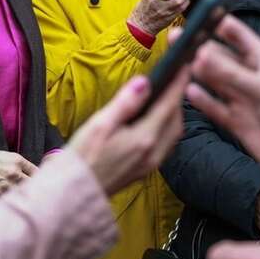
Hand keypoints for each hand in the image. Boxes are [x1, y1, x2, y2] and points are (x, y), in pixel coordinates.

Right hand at [0, 149, 37, 197]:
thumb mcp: (8, 156)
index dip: (40, 177)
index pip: (37, 171)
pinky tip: (13, 199)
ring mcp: (6, 184)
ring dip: (24, 195)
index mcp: (17, 160)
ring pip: (23, 193)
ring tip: (26, 197)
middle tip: (38, 192)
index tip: (42, 181)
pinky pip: (11, 198)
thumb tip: (35, 174)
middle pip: (33, 183)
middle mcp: (14, 172)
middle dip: (35, 187)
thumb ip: (22, 165)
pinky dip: (13, 199)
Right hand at [69, 29, 189, 193]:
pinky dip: (166, 127)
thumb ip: (125, 103)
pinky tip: (156, 121)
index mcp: (144, 139)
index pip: (169, 105)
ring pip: (173, 134)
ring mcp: (150, 164)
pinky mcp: (144, 170)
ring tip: (167, 95)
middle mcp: (153, 153)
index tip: (185, 65)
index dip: (178, 84)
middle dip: (178, 98)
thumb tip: (145, 82)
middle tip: (177, 77)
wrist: (74, 193)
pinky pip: (165, 144)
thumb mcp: (100, 124)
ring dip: (174, 113)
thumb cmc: (82, 157)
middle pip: (176, 120)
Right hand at [187, 14, 259, 188]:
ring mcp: (242, 99)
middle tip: (176, 39)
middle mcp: (249, 77)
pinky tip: (188, 92)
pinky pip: (214, 107)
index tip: (197, 15)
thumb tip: (201, 54)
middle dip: (199, 47)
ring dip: (197, 72)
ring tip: (175, 62)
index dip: (218, 23)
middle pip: (220, 57)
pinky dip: (202, 100)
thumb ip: (230, 74)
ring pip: (214, 81)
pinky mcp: (237, 121)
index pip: (238, 35)